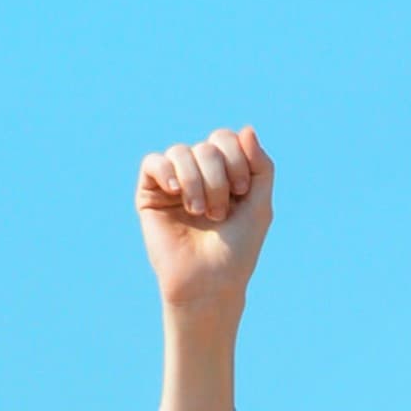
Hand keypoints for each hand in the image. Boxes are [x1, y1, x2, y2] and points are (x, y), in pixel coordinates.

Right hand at [136, 126, 274, 317]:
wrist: (209, 283)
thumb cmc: (237, 250)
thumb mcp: (260, 206)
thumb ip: (261, 166)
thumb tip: (246, 128)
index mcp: (225, 174)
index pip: (227, 140)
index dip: (237, 160)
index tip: (242, 192)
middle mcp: (199, 174)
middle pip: (207, 147)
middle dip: (218, 178)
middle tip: (220, 213)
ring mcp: (174, 182)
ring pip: (181, 152)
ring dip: (197, 182)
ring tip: (200, 212)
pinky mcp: (150, 193)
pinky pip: (154, 162)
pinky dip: (167, 172)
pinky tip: (176, 192)